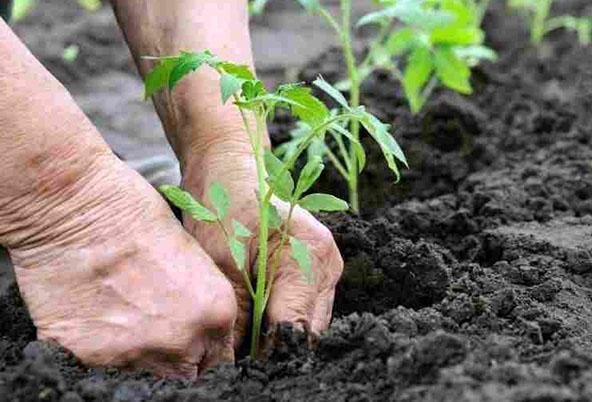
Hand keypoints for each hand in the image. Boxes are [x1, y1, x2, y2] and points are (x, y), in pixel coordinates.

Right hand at [7, 154, 236, 377]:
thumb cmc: (135, 211)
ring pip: (145, 372)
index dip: (205, 346)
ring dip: (139, 350)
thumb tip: (196, 321)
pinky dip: (99, 345)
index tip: (192, 337)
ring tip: (122, 310)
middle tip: (156, 323)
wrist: (73, 206)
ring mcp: (135, 353)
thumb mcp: (190, 253)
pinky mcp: (88, 357)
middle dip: (177, 353)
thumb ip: (200, 298)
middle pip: (186, 371)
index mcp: (216, 312)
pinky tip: (94, 310)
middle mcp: (182, 341)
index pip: (220, 357)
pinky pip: (102, 364)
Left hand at [181, 139, 342, 347]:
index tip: (242, 368)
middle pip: (308, 330)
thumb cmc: (223, 205)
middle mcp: (328, 264)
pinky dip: (282, 319)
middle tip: (241, 358)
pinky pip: (305, 308)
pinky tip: (258, 321)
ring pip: (309, 323)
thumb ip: (236, 317)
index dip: (268, 354)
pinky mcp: (318, 270)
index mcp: (310, 256)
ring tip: (247, 339)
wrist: (230, 170)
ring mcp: (327, 268)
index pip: (295, 328)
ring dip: (280, 335)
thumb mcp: (222, 264)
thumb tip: (234, 363)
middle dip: (276, 348)